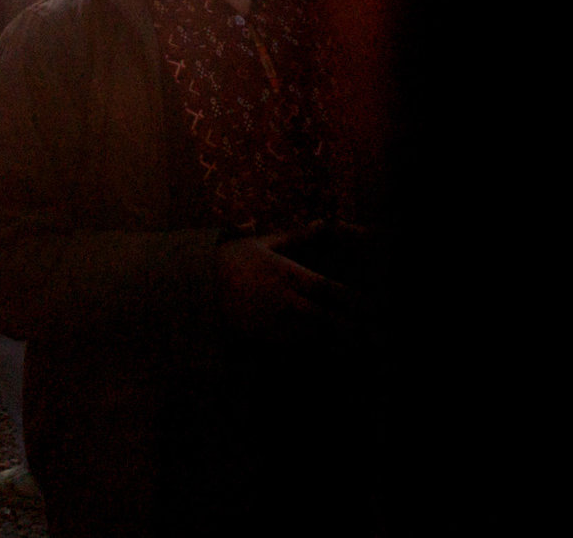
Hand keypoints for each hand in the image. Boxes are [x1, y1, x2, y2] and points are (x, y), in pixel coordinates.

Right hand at [216, 231, 365, 339]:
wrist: (198, 287)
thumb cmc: (233, 260)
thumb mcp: (264, 243)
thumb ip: (298, 236)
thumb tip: (324, 221)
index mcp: (286, 274)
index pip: (327, 288)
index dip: (352, 299)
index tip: (372, 304)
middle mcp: (283, 300)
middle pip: (325, 318)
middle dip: (351, 327)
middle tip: (374, 333)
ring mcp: (274, 322)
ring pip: (314, 336)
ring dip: (337, 340)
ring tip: (361, 345)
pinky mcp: (265, 338)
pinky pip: (297, 346)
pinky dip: (315, 348)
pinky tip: (332, 351)